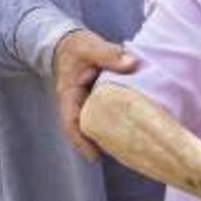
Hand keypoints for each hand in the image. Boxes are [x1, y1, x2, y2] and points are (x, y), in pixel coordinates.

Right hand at [52, 29, 136, 159]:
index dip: (81, 142)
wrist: (68, 43)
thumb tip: (132, 63)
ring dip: (109, 136)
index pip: (72, 122)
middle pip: (85, 130)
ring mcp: (85, 103)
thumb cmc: (77, 47)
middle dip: (100, 145)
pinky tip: (132, 128)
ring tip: (130, 148)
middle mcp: (75, 103)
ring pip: (96, 125)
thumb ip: (109, 54)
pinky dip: (115, 123)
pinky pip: (104, 115)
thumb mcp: (90, 46)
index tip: (94, 157)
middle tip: (122, 156)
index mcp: (69, 94)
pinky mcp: (96, 100)